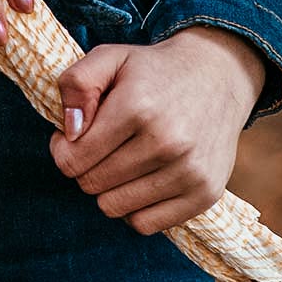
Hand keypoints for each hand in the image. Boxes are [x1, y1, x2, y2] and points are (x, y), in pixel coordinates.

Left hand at [47, 24, 266, 234]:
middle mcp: (167, 142)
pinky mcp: (206, 194)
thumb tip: (70, 132)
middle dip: (86, 167)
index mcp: (137, 106)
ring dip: (110, 188)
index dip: (63, 150)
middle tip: (101, 146)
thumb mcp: (109, 57)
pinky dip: (134, 208)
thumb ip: (76, 83)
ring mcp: (189, 171)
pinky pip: (145, 225)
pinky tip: (141, 181)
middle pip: (91, 184)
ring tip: (122, 161)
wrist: (218, 76)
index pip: (73, 159)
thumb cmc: (153, 71)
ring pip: (114, 208)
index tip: (73, 137)